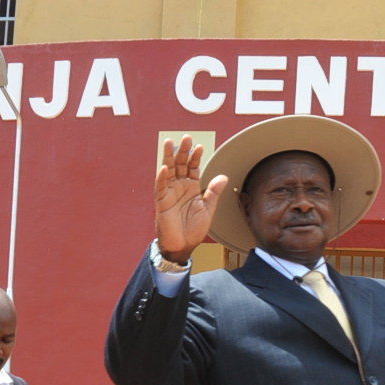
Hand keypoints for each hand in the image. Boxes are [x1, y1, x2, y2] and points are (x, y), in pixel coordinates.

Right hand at [155, 137, 228, 263]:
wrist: (183, 246)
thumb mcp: (208, 209)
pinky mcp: (161, 202)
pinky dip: (162, 177)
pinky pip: (160, 187)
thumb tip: (223, 177)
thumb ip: (213, 192)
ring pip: (168, 171)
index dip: (196, 157)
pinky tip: (164, 167)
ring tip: (170, 143)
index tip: (201, 146)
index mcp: (192, 187)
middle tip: (186, 138)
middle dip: (183, 151)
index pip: (193, 167)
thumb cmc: (193, 229)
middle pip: (180, 164)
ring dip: (168, 157)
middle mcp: (180, 187)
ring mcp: (169, 193)